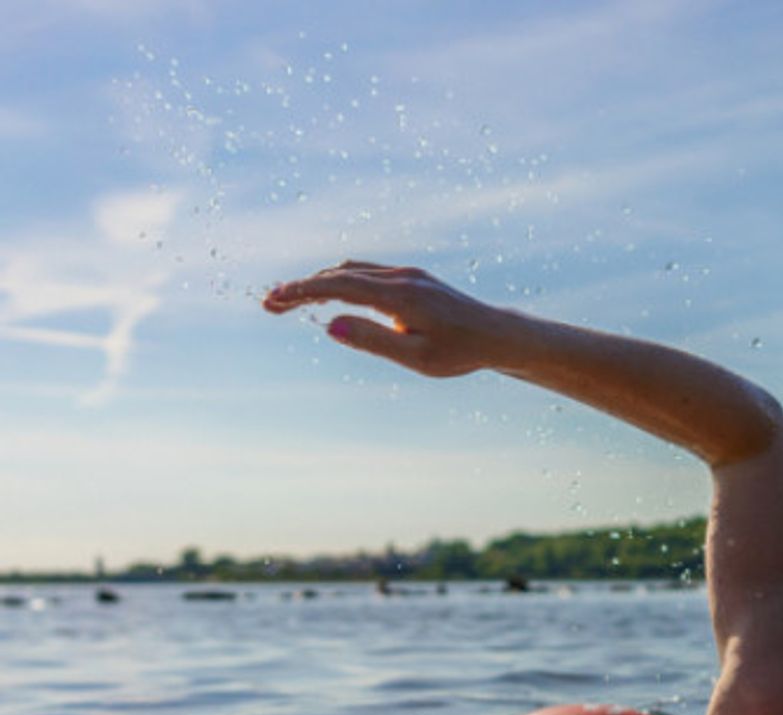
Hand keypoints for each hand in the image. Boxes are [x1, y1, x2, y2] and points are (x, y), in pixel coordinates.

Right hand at [263, 260, 508, 376]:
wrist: (495, 335)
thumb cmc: (459, 352)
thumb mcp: (416, 357)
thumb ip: (373, 340)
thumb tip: (330, 324)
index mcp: (400, 295)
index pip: (340, 285)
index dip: (302, 291)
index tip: (273, 300)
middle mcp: (402, 277)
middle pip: (340, 274)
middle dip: (302, 287)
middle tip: (268, 305)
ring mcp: (408, 274)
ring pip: (353, 270)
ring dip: (319, 282)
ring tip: (290, 301)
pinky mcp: (413, 278)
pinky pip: (367, 273)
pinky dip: (340, 281)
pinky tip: (327, 296)